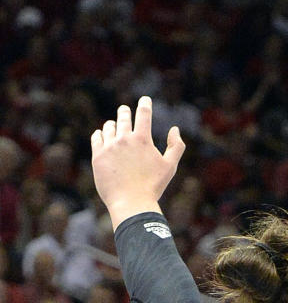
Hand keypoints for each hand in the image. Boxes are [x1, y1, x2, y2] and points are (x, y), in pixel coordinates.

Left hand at [91, 96, 185, 225]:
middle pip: (123, 116)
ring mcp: (109, 146)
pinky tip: (102, 135)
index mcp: (142, 139)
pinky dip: (100, 135)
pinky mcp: (97, 156)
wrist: (131, 203)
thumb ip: (176, 147)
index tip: (145, 99)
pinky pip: (97, 138)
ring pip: (109, 127)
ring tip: (114, 127)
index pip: (143, 113)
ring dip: (113, 125)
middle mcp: (124, 139)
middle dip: (125, 112)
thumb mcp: (170, 167)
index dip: (145, 104)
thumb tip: (175, 129)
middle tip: (125, 110)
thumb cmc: (153, 187)